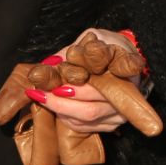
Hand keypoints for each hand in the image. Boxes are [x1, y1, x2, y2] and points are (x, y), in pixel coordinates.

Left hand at [34, 29, 155, 135]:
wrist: (124, 58)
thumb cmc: (107, 45)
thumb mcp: (93, 38)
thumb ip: (73, 51)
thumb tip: (50, 65)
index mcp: (125, 74)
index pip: (100, 87)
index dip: (77, 90)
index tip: (55, 85)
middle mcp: (126, 98)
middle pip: (90, 109)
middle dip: (60, 102)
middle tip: (40, 92)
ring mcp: (119, 114)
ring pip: (86, 120)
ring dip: (60, 110)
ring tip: (42, 97)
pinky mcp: (110, 123)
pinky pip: (85, 127)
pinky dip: (66, 118)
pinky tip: (55, 106)